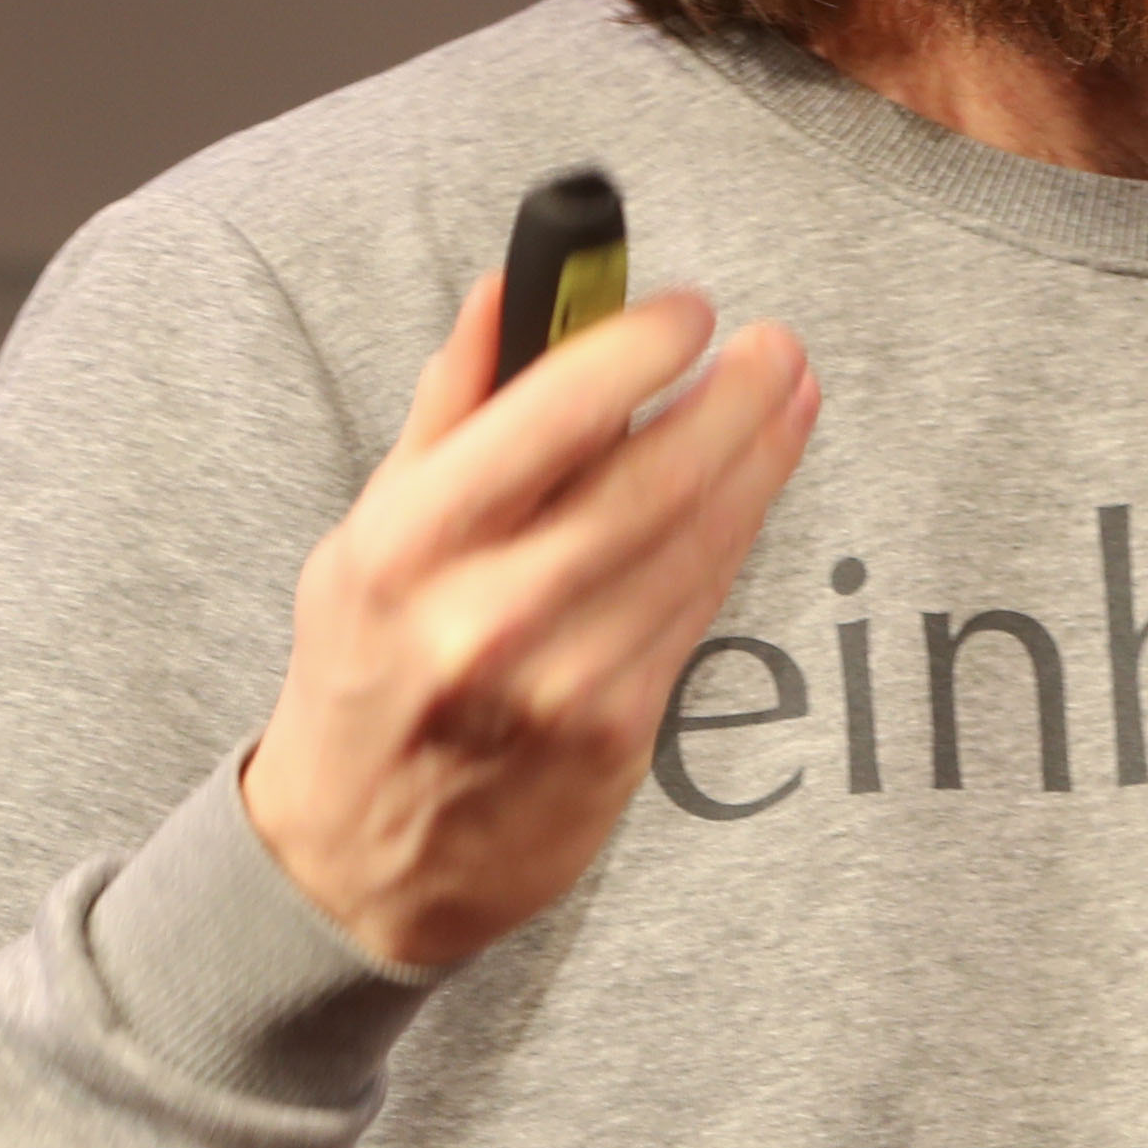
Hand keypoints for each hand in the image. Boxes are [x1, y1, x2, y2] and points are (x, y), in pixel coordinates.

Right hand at [241, 274, 818, 967]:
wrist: (358, 860)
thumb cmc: (368, 665)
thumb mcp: (369, 532)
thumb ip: (450, 409)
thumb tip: (513, 286)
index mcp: (406, 549)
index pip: (548, 418)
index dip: (635, 350)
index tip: (687, 308)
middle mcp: (483, 617)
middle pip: (651, 481)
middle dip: (733, 399)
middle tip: (776, 344)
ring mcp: (559, 685)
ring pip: (694, 545)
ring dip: (760, 458)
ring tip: (789, 393)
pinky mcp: (616, 736)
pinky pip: (697, 608)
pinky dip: (734, 534)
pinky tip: (755, 484)